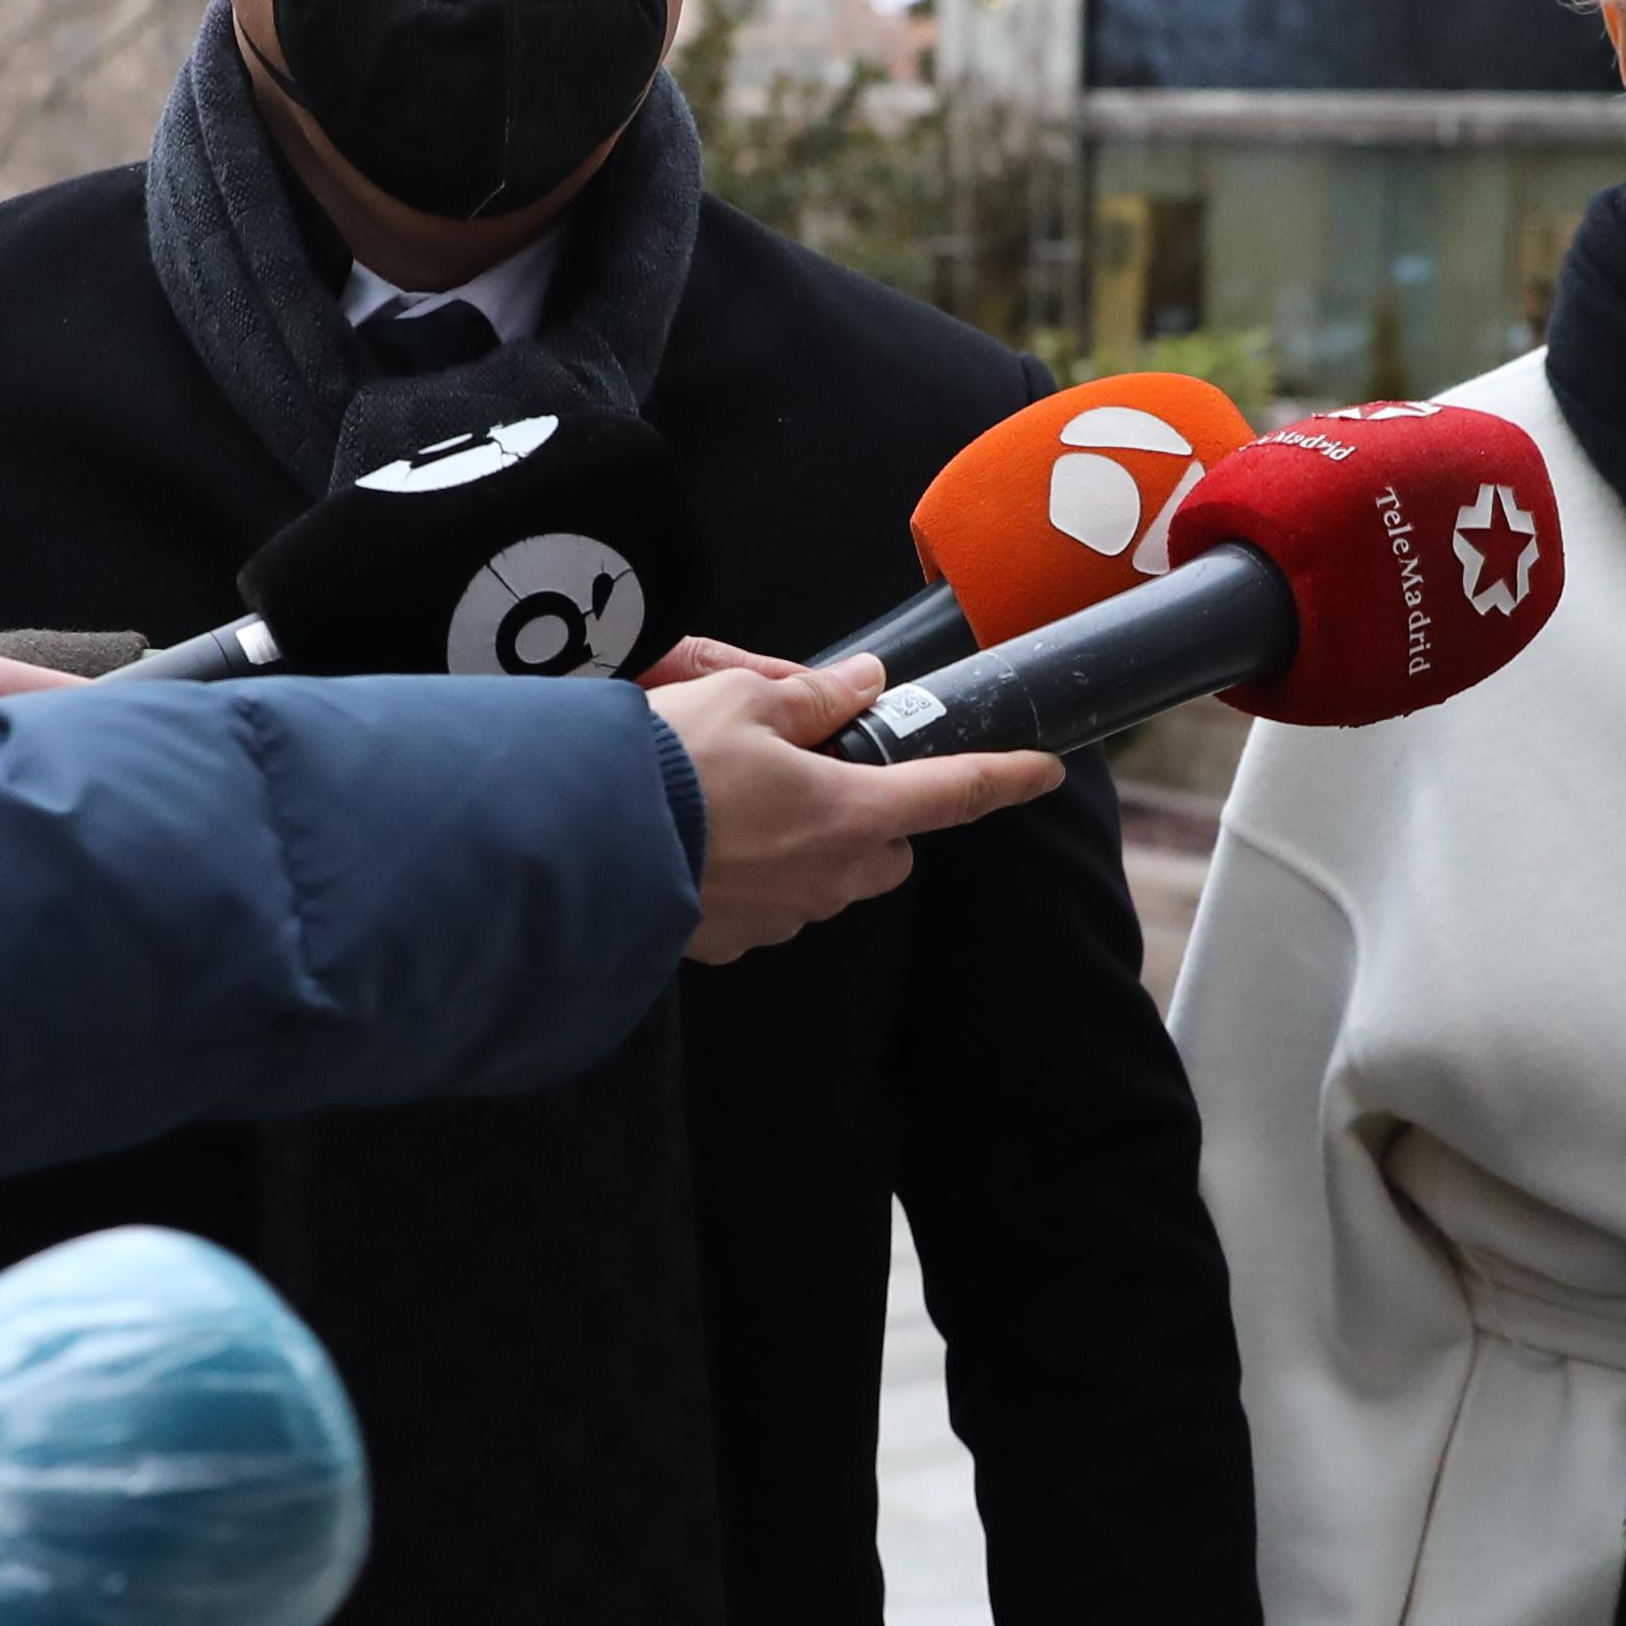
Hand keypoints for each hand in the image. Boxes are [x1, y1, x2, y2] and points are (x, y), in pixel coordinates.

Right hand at [651, 653, 1060, 961]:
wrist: (580, 847)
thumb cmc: (669, 766)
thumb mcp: (744, 699)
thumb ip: (815, 697)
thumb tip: (865, 683)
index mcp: (854, 812)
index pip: (954, 794)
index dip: (1006, 777)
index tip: (1044, 769)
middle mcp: (831, 877)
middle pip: (888, 851)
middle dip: (873, 818)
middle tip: (817, 773)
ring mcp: (783, 918)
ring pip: (829, 882)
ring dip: (809, 848)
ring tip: (742, 804)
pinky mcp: (732, 943)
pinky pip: (769, 908)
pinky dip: (754, 879)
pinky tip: (706, 846)